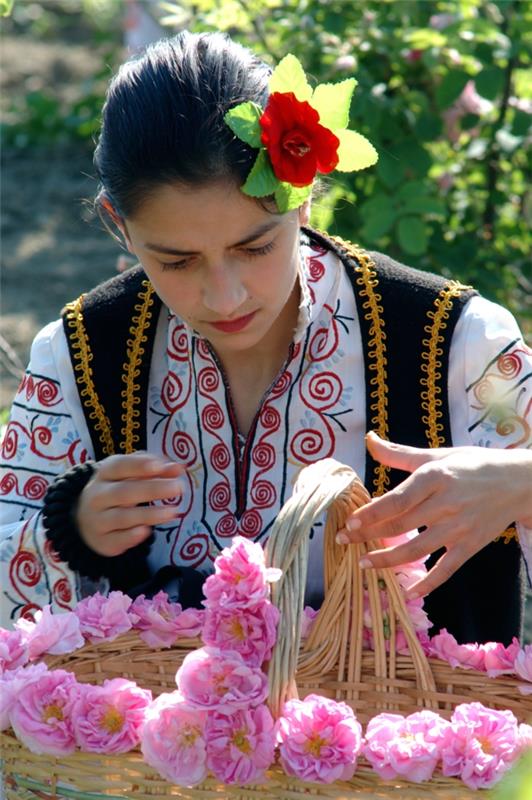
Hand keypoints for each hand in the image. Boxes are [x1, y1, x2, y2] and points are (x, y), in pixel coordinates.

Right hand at [76, 452, 184, 556]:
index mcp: (105, 473)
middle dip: (151, 489)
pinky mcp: (102, 542)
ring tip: (172, 512)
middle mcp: (98, 496)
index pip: (119, 466)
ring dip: (148, 515)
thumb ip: (155, 469)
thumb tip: (178, 468)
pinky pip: (117, 539)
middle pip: (123, 492)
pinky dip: (131, 537)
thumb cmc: (116, 489)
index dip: (139, 466)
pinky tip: (146, 531)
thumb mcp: (131, 474)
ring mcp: (98, 520)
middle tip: (177, 488)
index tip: (159, 467)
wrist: (85, 519)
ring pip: (122, 517)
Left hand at [336, 432, 531, 597]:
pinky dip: (428, 584)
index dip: (371, 513)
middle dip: (368, 535)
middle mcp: (447, 503)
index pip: (397, 500)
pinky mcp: (471, 545)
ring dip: (387, 560)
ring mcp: (460, 527)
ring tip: (363, 563)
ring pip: (418, 550)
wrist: (518, 482)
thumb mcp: (436, 456)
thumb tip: (369, 438)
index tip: (349, 522)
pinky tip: (408, 592)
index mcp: (435, 477)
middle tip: (343, 540)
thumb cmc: (471, 465)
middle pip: (401, 525)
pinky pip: (446, 569)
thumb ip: (399, 453)